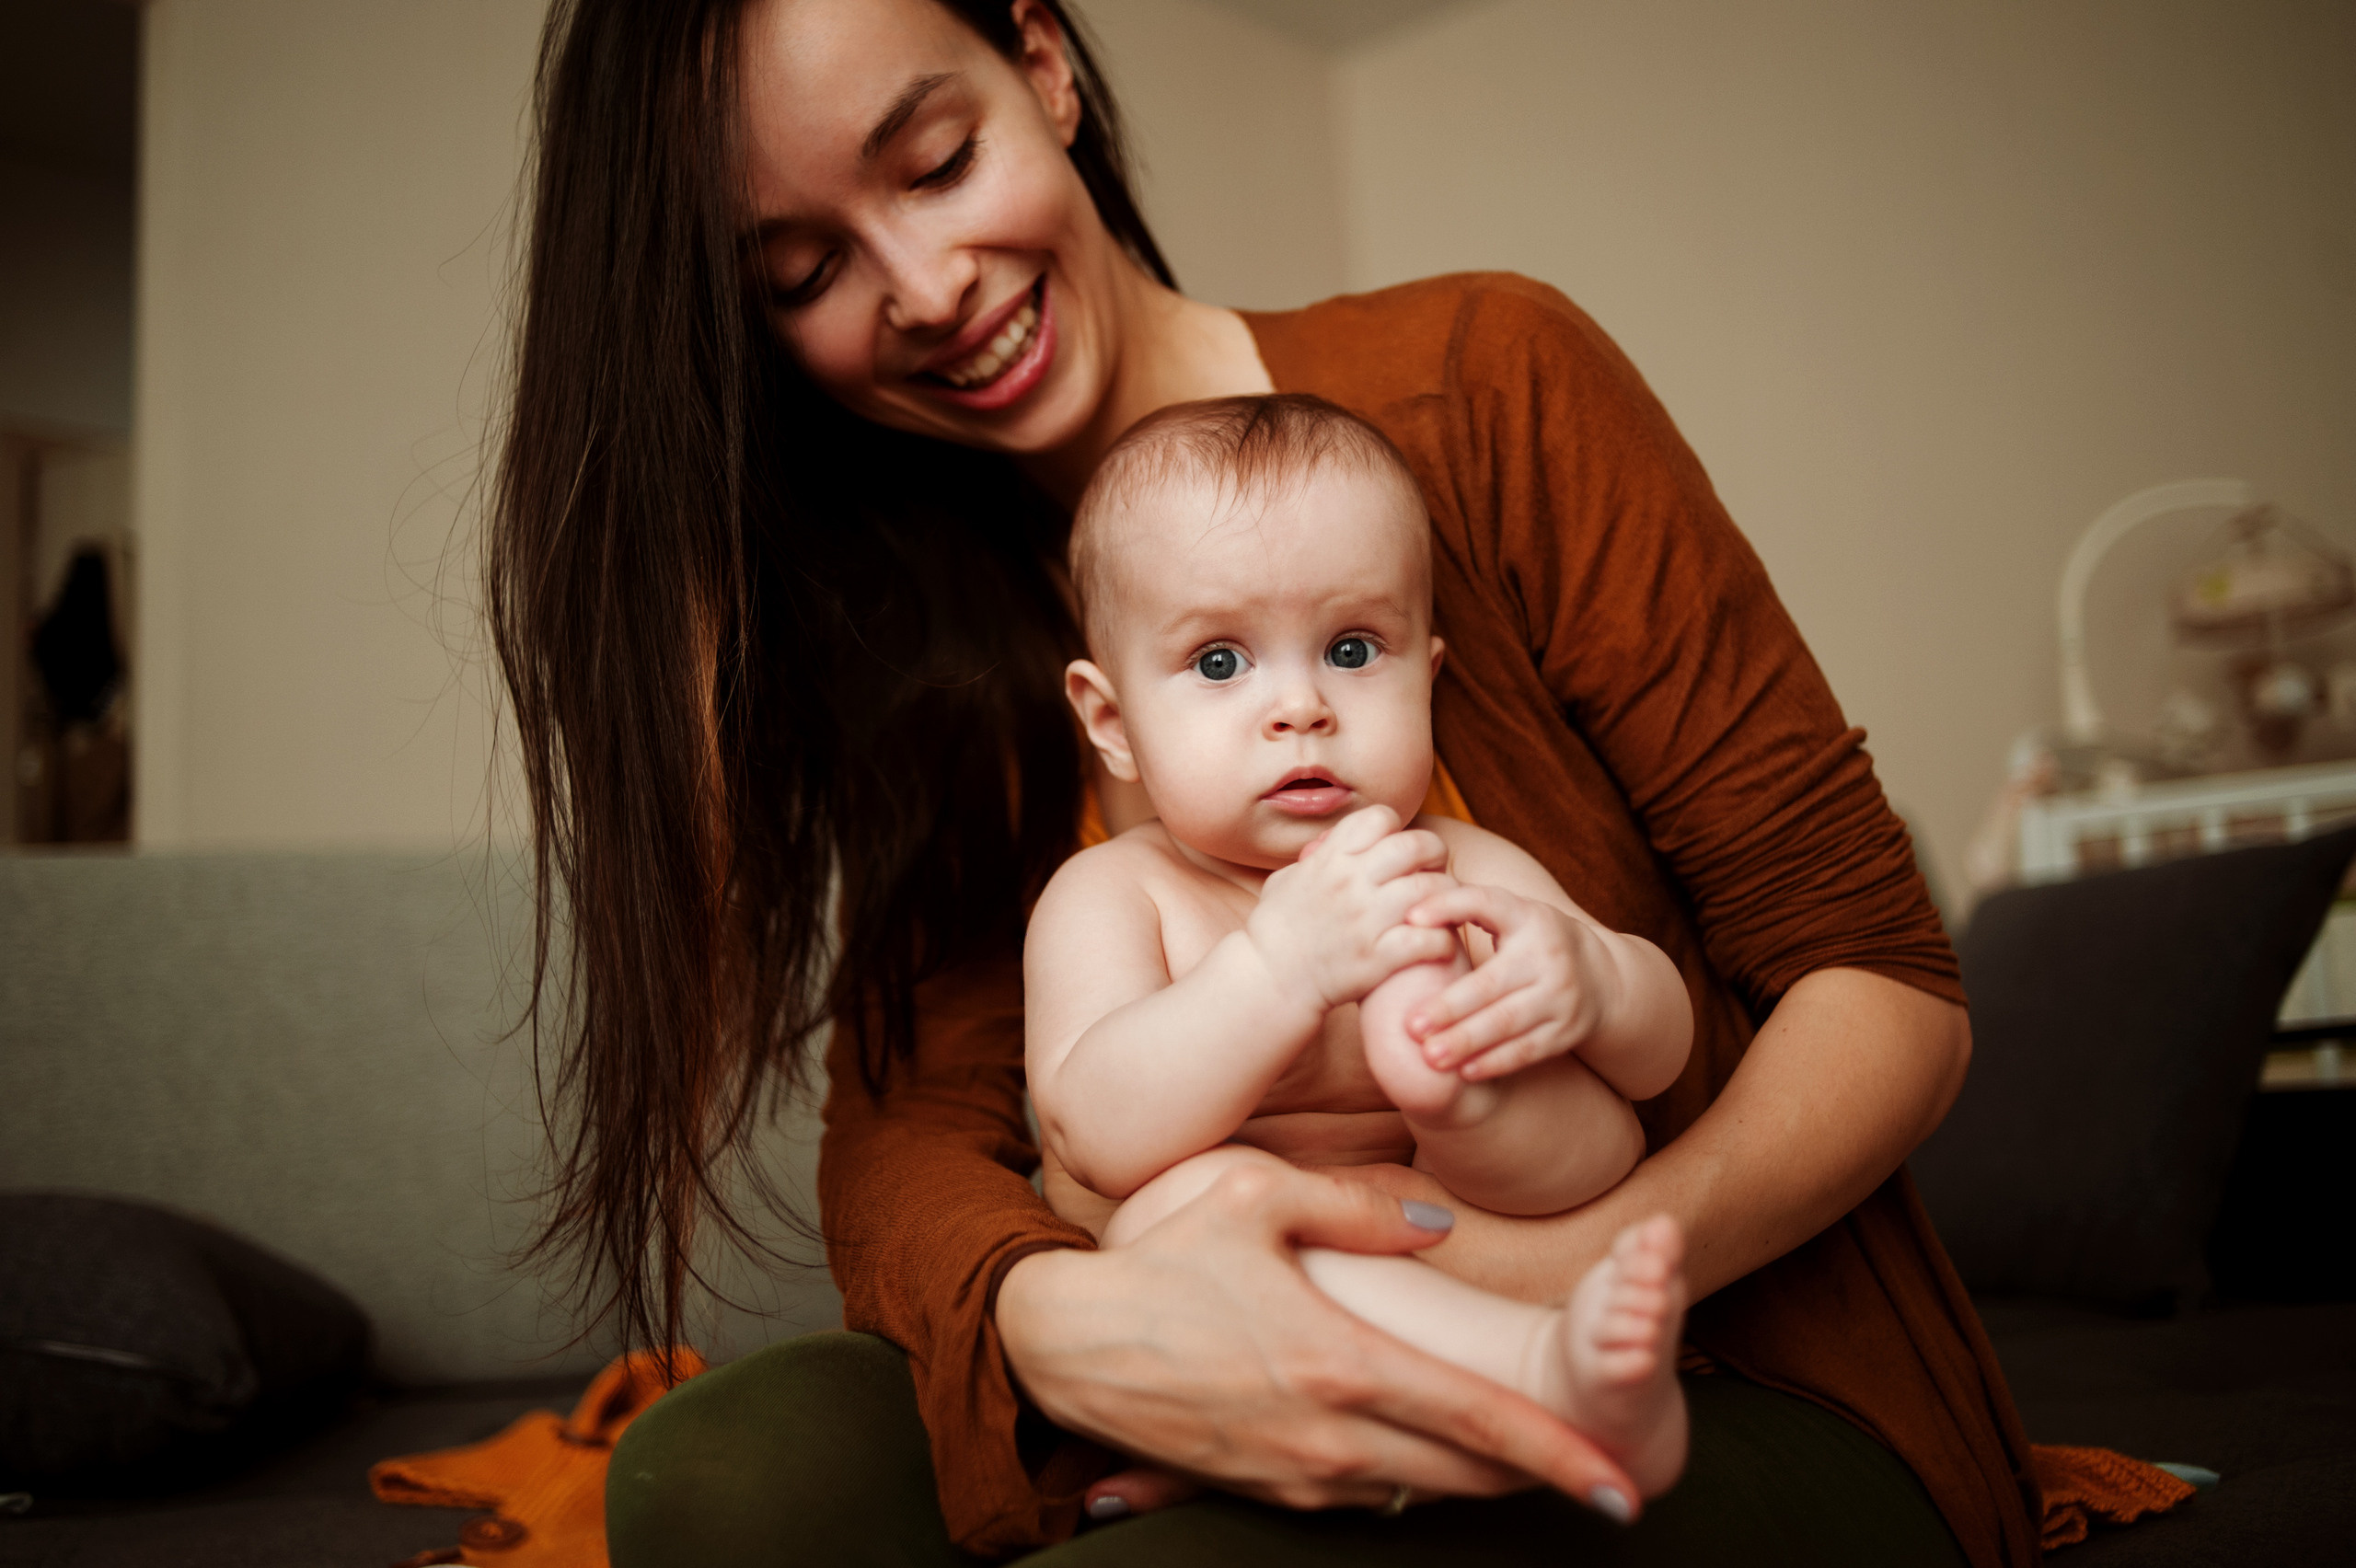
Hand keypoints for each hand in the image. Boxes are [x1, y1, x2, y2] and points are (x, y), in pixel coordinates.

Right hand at [995, 1157, 1638, 1514]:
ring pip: (1417, 1490)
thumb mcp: (1256, 1196)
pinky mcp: (1263, 1488)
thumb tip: (1438, 1225)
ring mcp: (1295, 1474)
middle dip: (1536, 1478)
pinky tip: (1418, 1443)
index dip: (1559, 1455)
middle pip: (1464, 1476)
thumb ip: (1360, 1208)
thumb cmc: (1158, 1258)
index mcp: (1341, 1364)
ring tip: (1519, 1454)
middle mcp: (1328, 1435)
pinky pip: (1360, 1492)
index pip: (1479, 1420)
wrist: (1061, 1342)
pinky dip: (1405, 1473)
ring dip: (1471, 1477)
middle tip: (1594, 1471)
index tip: (1622, 1482)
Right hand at [1247, 806, 1457, 1014]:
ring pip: (1432, 889)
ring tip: (1441, 910)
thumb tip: (1330, 843)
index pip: (1380, 818)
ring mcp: (1366, 920)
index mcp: (1330, 859)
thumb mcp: (1285, 880)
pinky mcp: (1379, 958)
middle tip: (1432, 874)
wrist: (1269, 981)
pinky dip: (1443, 940)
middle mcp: (1350, 882)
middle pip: (1417, 845)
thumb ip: (1315, 858)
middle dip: (1433, 856)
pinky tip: (1436, 943)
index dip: (1396, 830)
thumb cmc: (1275, 932)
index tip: (1398, 851)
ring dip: (1445, 898)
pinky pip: (1431, 938)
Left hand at [1401, 884, 1624, 1080]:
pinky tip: (1465, 1071)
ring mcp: (1561, 995)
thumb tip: (1408, 912)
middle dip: (1449, 1007)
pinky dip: (1495, 1061)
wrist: (1600, 976)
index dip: (1448, 906)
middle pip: (1492, 984)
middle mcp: (1547, 954)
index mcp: (1526, 916)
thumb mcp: (1509, 916)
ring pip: (1508, 1022)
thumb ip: (1466, 909)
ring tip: (1430, 1056)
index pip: (1485, 903)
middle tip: (1411, 1026)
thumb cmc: (1530, 941)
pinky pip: (1527, 1049)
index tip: (1410, 920)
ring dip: (1467, 1041)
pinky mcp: (1567, 1030)